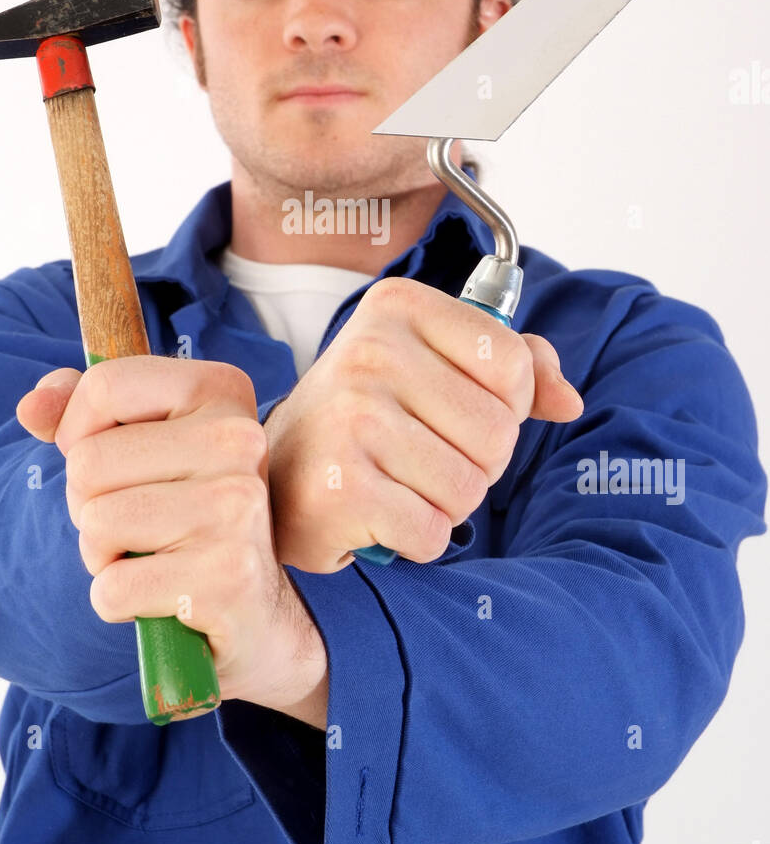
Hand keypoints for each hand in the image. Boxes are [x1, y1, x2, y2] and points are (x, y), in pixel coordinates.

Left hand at [15, 357, 326, 714]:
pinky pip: (112, 589)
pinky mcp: (227, 578)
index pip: (105, 386)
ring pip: (95, 524)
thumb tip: (31, 406)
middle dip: (90, 506)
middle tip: (141, 525)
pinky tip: (163, 596)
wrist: (262, 614)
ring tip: (153, 558)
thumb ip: (88, 415)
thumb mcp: (150, 447)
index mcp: (221, 391)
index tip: (111, 465)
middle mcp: (240, 440)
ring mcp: (238, 508)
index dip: (78, 432)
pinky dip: (119, 603)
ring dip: (104, 556)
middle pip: (87, 462)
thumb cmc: (192, 519)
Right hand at [264, 275, 583, 572]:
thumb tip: (569, 399)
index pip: (513, 365)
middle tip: (418, 456)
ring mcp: (351, 418)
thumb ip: (512, 367)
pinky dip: (417, 538)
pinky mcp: (341, 487)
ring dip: (444, 504)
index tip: (452, 411)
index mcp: (398, 305)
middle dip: (475, 463)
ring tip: (396, 484)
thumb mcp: (435, 367)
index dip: (504, 406)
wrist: (275, 476)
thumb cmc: (365, 419)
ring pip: (469, 488)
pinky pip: (434, 532)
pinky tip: (378, 516)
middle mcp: (369, 350)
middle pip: (498, 433)